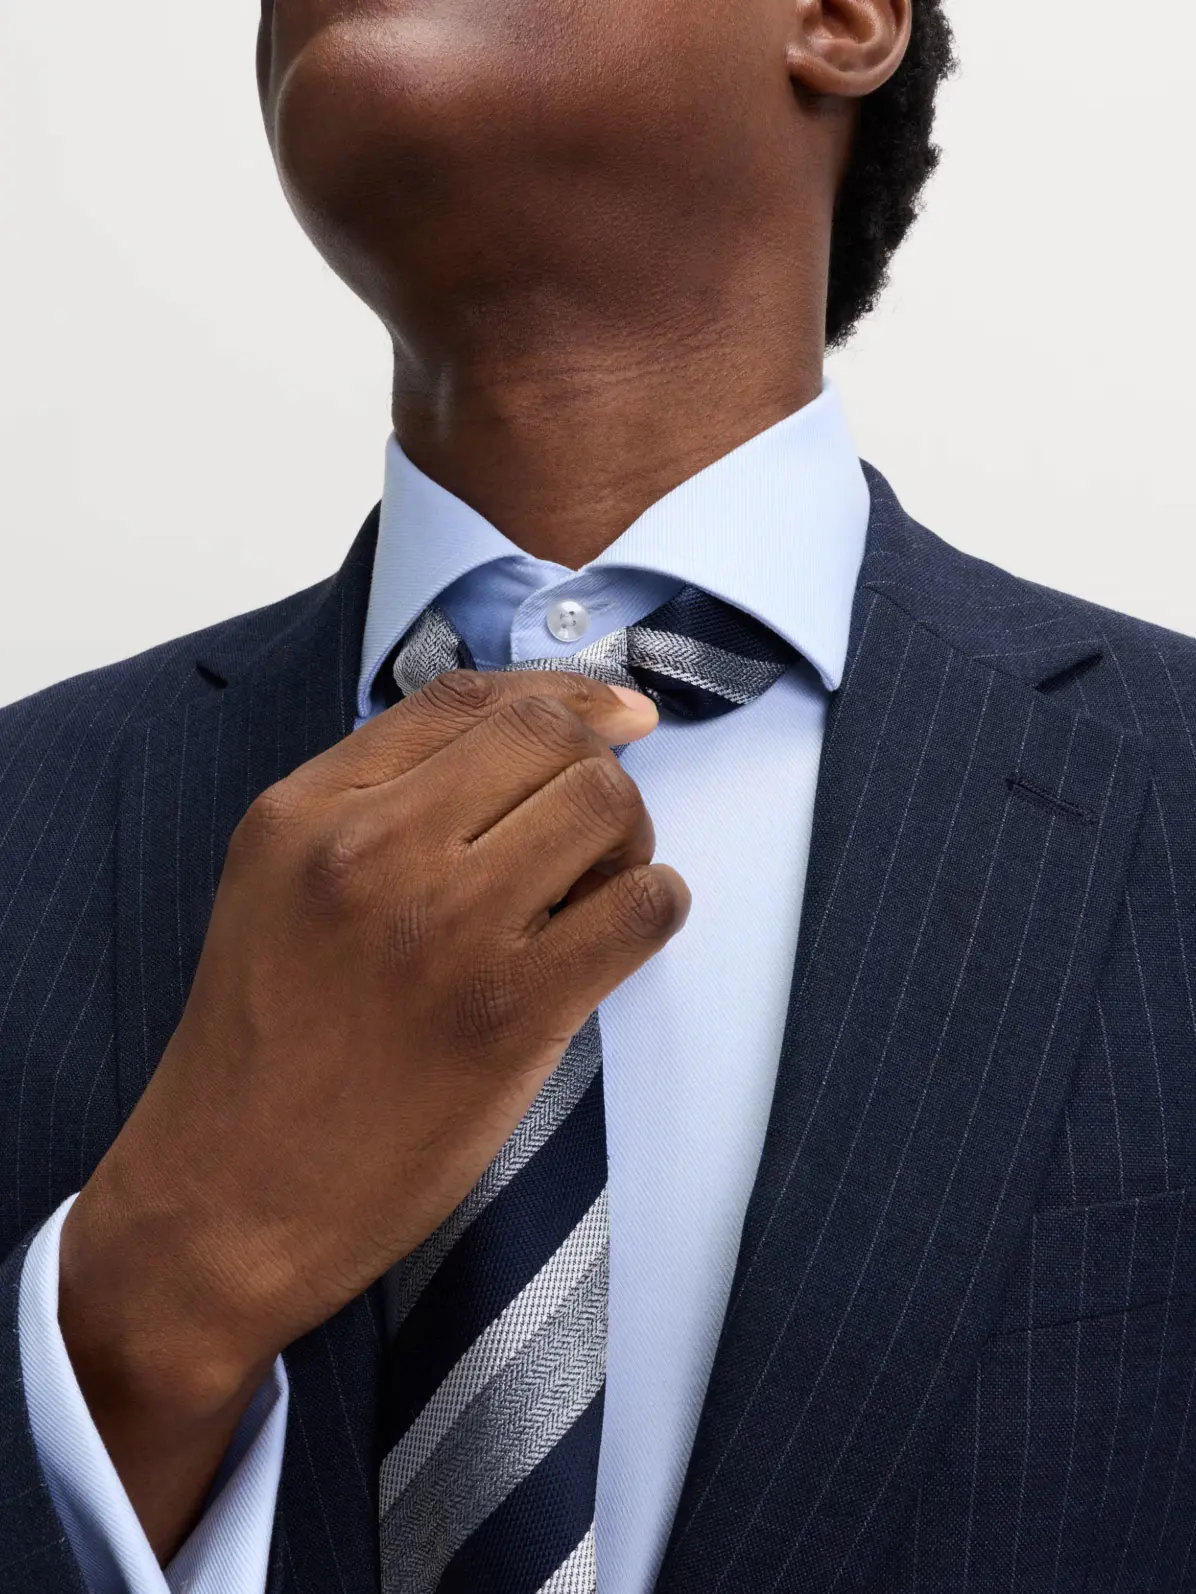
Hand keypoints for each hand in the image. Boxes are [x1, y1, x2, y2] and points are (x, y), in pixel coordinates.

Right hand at [58, 670, 688, 1556]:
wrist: (226, 1201)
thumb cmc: (261, 1048)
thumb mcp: (278, 888)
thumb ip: (374, 806)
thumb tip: (524, 741)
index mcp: (305, 810)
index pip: (463, 698)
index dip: (559, 693)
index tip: (615, 713)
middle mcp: (368, 849)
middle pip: (546, 736)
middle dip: (600, 767)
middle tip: (600, 830)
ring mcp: (441, 928)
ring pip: (603, 806)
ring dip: (632, 838)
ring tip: (605, 889)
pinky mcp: (507, 1013)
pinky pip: (640, 908)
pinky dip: (657, 905)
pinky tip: (625, 932)